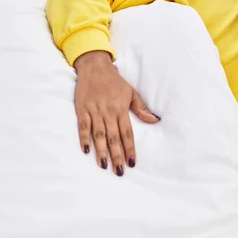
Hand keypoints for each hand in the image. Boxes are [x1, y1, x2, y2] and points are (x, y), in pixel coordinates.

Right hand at [73, 51, 159, 175]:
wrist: (94, 66)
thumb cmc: (114, 81)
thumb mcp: (131, 92)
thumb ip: (141, 108)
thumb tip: (155, 120)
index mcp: (121, 109)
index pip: (127, 133)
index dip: (130, 149)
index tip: (132, 162)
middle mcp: (108, 112)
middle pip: (113, 137)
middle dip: (117, 155)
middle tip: (120, 171)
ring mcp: (94, 111)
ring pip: (99, 134)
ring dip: (101, 150)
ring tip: (104, 165)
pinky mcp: (82, 109)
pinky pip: (83, 126)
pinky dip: (84, 137)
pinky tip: (86, 150)